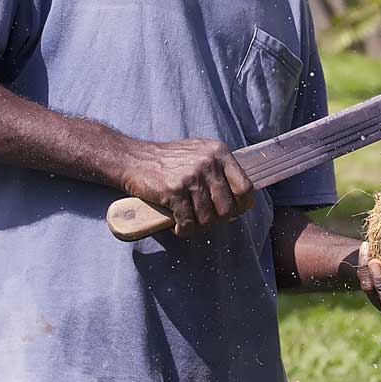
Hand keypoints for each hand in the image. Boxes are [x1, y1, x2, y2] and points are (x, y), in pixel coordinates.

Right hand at [120, 139, 254, 236]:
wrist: (135, 159)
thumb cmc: (171, 160)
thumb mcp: (201, 154)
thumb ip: (222, 171)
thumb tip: (245, 200)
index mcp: (219, 152)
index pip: (244, 186)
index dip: (241, 204)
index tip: (233, 211)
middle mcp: (207, 163)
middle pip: (228, 207)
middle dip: (218, 219)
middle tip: (207, 219)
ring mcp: (191, 177)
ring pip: (207, 218)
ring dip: (199, 225)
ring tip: (189, 221)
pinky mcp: (174, 191)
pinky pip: (187, 222)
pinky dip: (183, 229)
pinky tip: (178, 226)